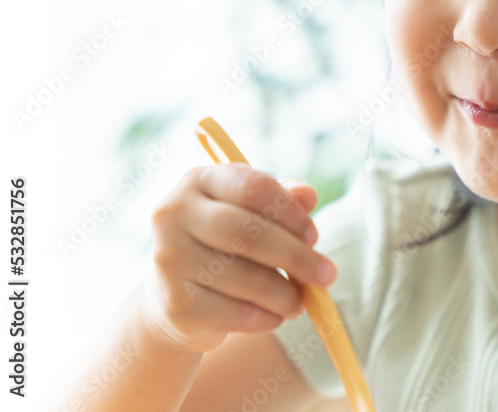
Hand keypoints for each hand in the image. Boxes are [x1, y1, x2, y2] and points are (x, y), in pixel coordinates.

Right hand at [139, 164, 336, 353]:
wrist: (176, 300)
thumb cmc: (226, 247)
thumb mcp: (253, 215)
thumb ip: (282, 200)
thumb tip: (308, 195)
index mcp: (198, 181)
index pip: (253, 186)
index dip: (290, 212)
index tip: (313, 236)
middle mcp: (174, 215)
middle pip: (247, 232)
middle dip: (296, 257)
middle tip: (327, 275)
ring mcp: (169, 260)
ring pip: (245, 278)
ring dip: (285, 294)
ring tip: (300, 301)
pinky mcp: (176, 305)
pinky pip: (235, 313)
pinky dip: (267, 317)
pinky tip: (276, 316)